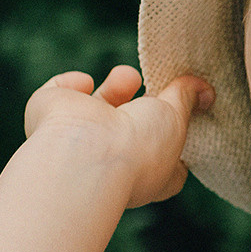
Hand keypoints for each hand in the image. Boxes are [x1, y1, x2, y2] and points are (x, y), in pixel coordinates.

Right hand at [21, 65, 213, 207]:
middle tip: (152, 92)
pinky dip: (69, 84)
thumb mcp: (176, 118)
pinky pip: (57, 94)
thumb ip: (186, 99)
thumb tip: (203, 90)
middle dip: (141, 106)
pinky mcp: (48, 116)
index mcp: (145, 173)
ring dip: (114, 89)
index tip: (183, 119)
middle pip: (126, 129)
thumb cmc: (139, 147)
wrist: (88, 153)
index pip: (164, 161)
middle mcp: (109, 159)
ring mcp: (76, 139)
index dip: (172, 139)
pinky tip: (84, 84)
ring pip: (96, 109)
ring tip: (129, 78)